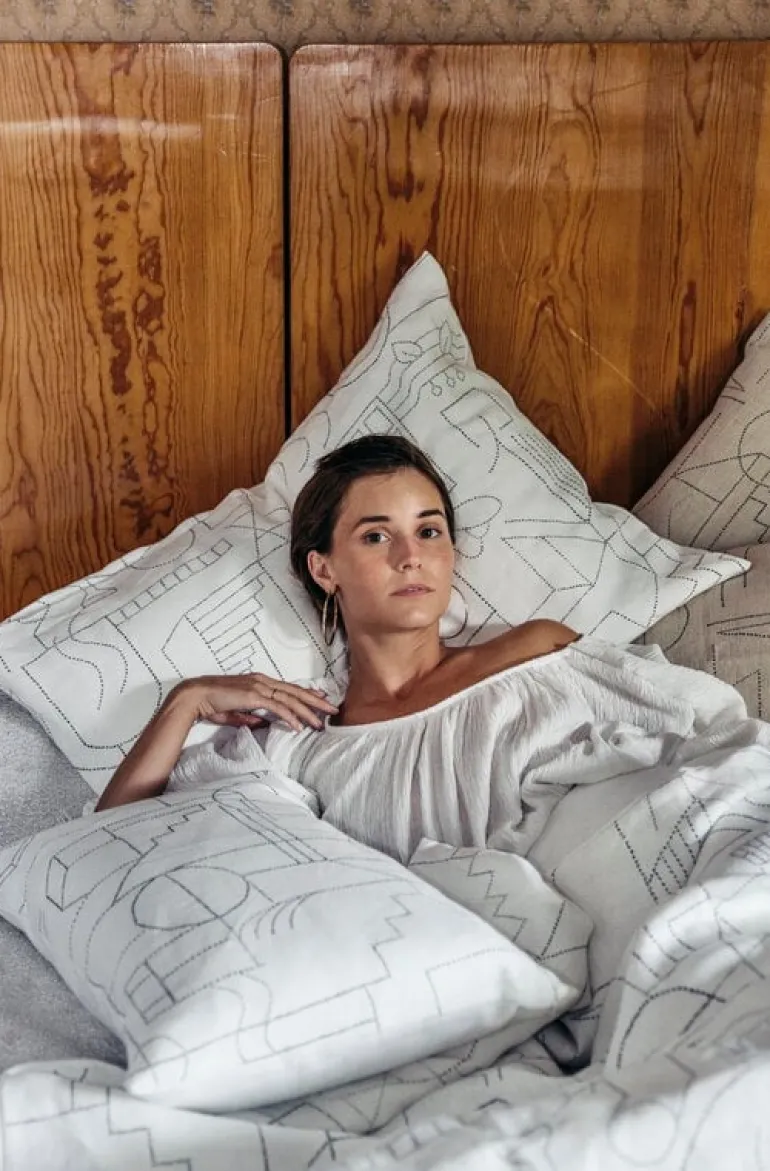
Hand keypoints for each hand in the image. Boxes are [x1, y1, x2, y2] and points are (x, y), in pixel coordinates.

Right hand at [174, 674, 337, 731]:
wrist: (195, 696)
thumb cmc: (212, 703)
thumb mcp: (235, 711)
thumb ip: (251, 716)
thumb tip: (263, 723)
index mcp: (258, 682)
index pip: (288, 688)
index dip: (306, 694)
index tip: (321, 698)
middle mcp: (261, 681)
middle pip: (295, 691)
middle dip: (316, 700)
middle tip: (333, 708)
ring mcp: (258, 687)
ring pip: (290, 699)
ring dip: (307, 711)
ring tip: (321, 722)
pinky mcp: (253, 696)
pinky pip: (277, 707)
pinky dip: (290, 716)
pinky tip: (299, 726)